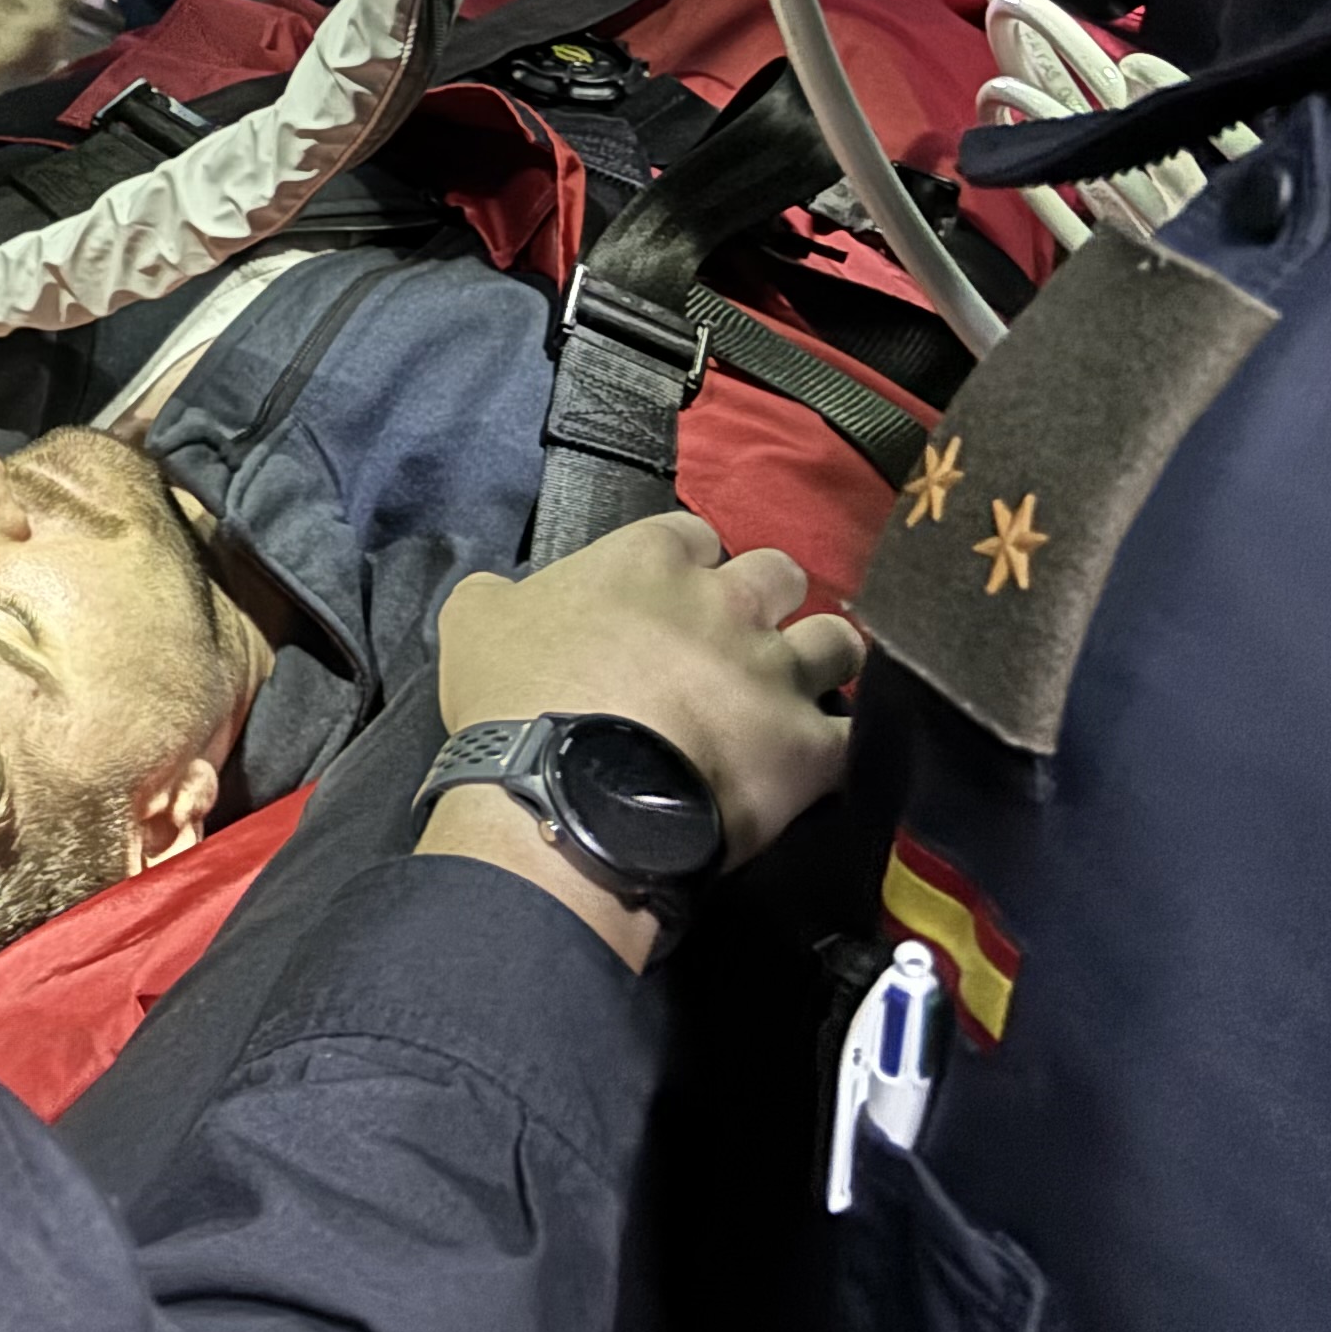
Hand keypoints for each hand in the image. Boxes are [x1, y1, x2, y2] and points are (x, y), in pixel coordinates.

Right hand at [422, 514, 863, 964]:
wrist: (566, 798)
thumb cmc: (516, 700)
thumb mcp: (474, 623)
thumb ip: (499, 593)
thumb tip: (501, 591)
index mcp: (650, 559)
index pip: (693, 533)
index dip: (686, 565)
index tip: (668, 598)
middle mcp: (728, 601)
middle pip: (780, 573)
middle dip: (767, 599)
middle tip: (738, 638)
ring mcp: (775, 672)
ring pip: (838, 642)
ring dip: (819, 660)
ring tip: (795, 689)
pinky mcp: (808, 747)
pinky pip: (856, 737)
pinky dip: (842, 746)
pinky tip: (822, 757)